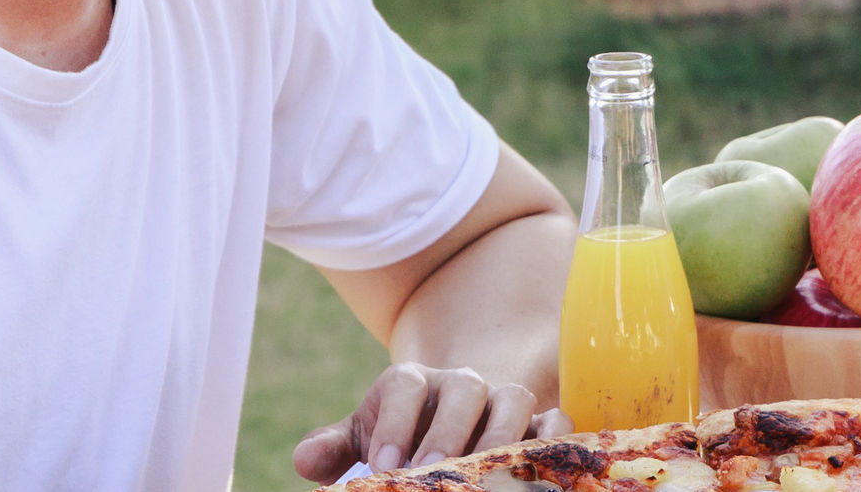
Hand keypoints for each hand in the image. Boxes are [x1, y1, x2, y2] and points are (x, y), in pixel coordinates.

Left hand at [291, 360, 564, 482]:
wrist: (450, 424)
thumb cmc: (400, 437)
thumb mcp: (364, 437)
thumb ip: (333, 447)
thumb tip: (305, 462)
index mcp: (412, 383)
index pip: (404, 387)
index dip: (393, 424)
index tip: (383, 466)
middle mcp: (462, 384)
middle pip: (464, 389)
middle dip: (447, 433)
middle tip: (429, 474)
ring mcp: (504, 401)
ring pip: (514, 401)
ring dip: (499, 439)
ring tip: (480, 478)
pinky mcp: (541, 422)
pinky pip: (556, 422)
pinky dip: (551, 442)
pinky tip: (532, 474)